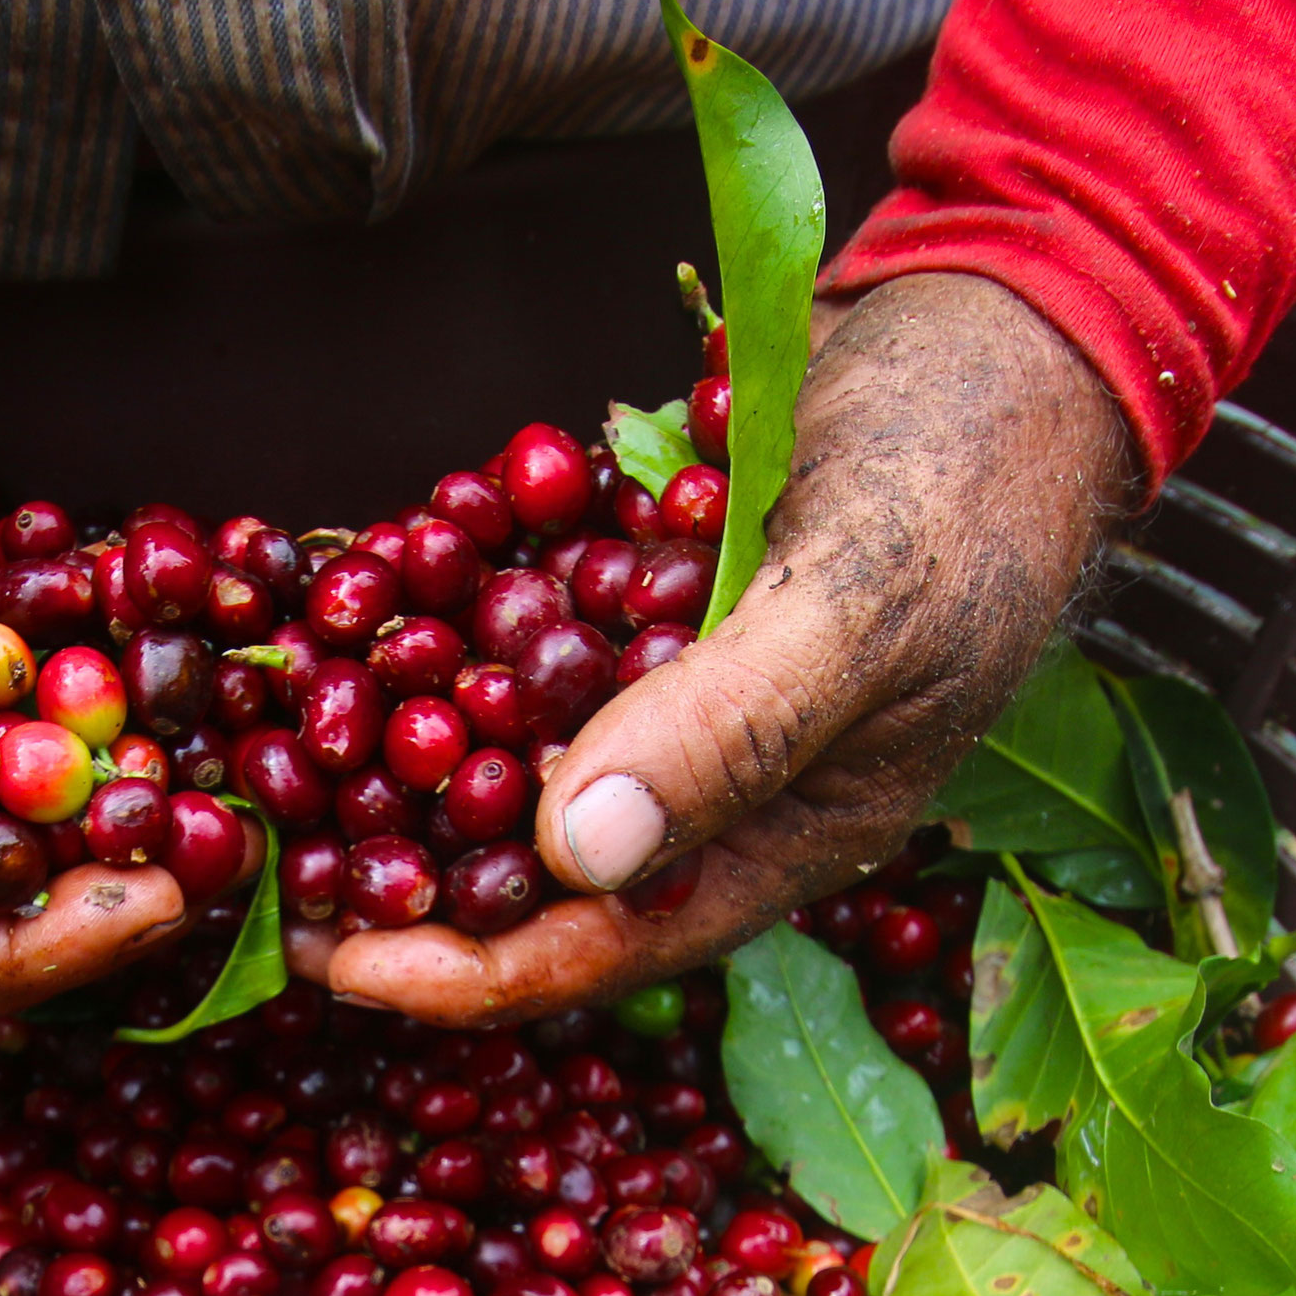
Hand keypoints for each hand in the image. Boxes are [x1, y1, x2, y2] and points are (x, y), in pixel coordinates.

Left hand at [328, 273, 1132, 1023]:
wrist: (1020, 325)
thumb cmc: (975, 480)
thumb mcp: (856, 610)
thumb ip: (725, 730)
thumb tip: (576, 848)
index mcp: (784, 833)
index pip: (606, 942)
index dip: (470, 970)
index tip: (341, 967)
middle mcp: (719, 778)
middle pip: (541, 868)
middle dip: (413, 874)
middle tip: (275, 872)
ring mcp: (679, 680)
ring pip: (522, 754)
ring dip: (411, 759)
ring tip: (285, 764)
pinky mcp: (651, 591)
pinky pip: (534, 639)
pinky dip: (455, 632)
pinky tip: (362, 614)